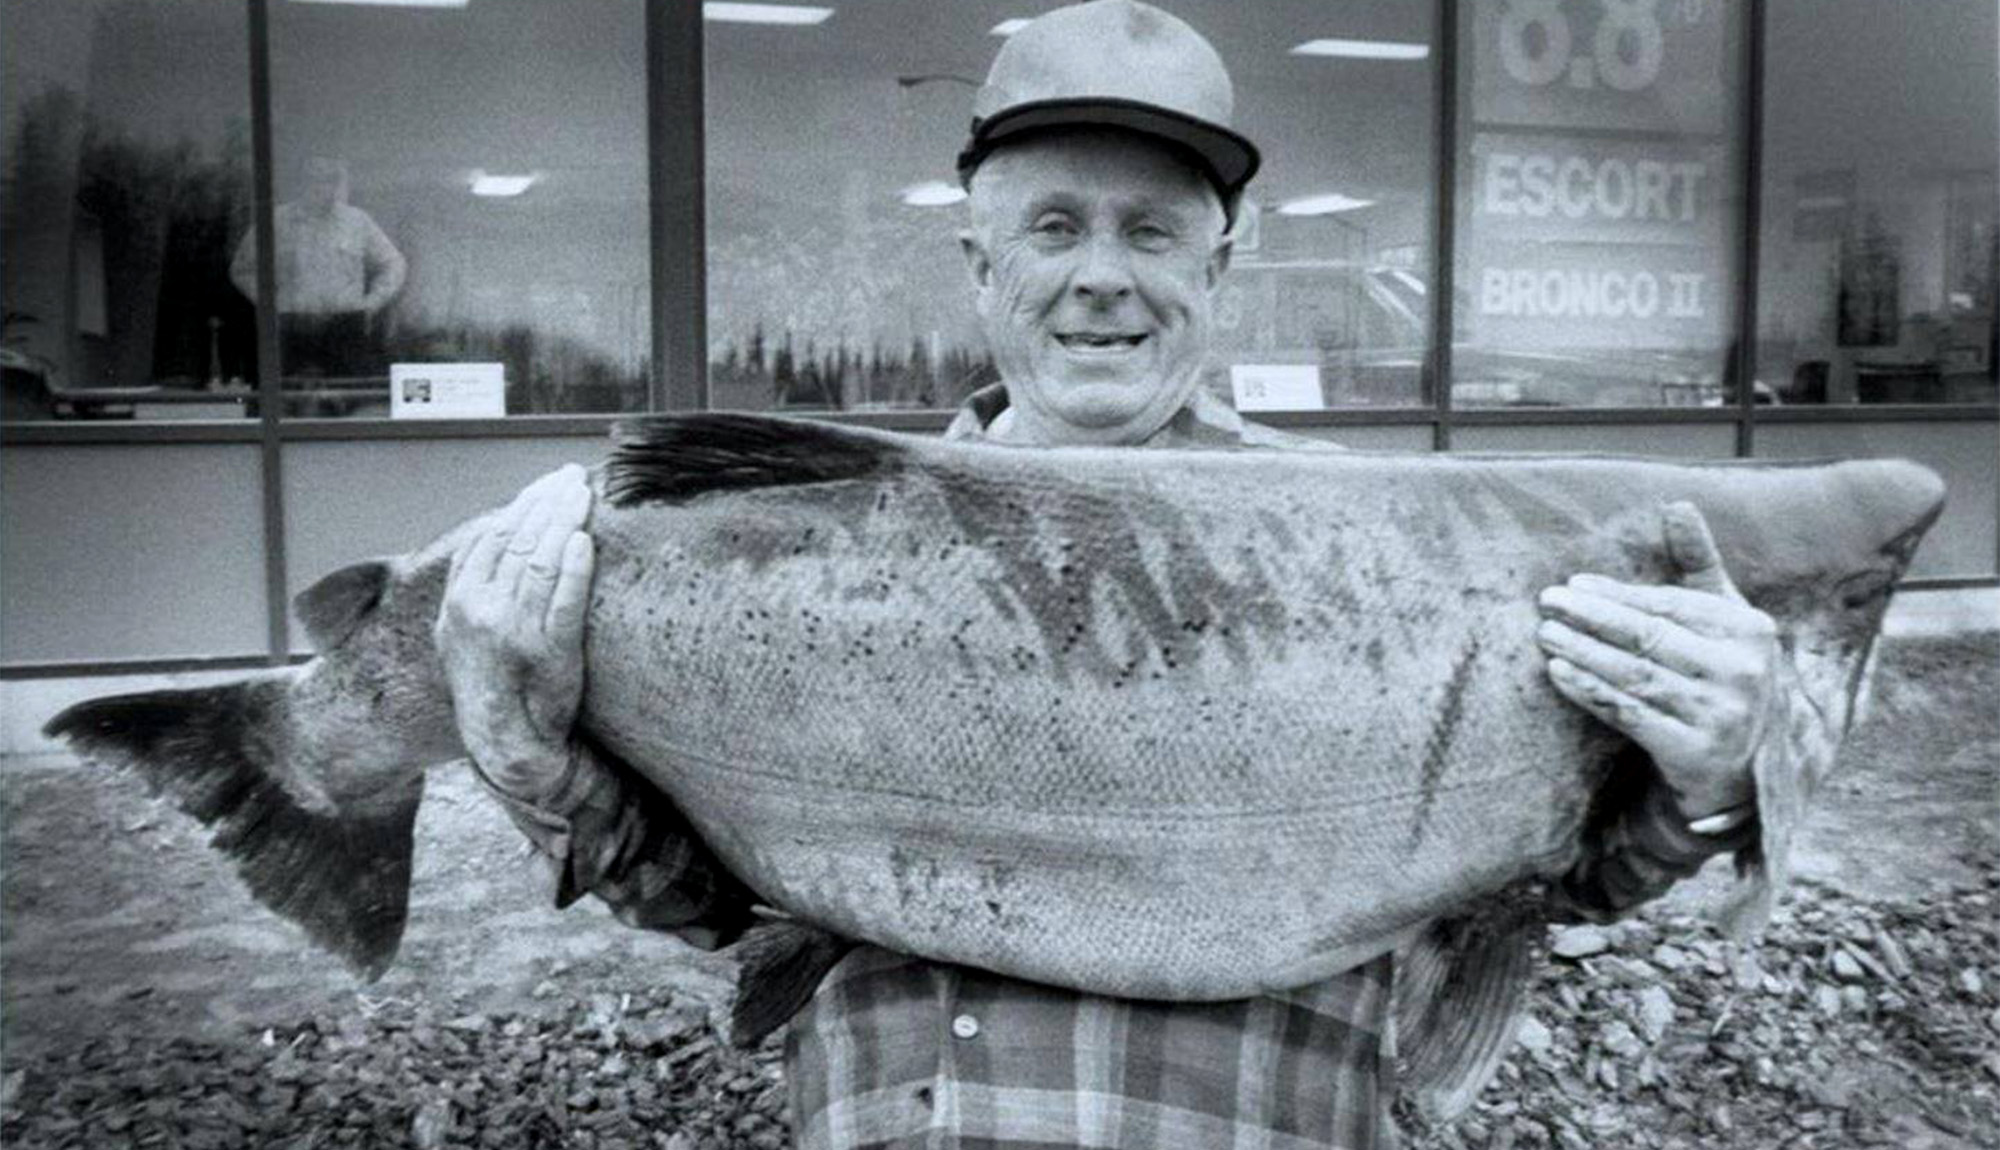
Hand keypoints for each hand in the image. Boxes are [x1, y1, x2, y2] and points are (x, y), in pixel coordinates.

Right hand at [435, 465, 594, 802]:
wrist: (506, 743)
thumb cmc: (494, 682)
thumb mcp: (464, 632)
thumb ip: (477, 586)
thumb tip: (501, 535)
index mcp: (458, 601)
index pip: (493, 535)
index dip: (523, 504)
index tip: (548, 483)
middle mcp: (478, 611)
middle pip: (517, 540)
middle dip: (547, 502)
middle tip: (574, 478)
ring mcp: (512, 631)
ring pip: (539, 561)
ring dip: (564, 521)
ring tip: (584, 495)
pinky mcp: (549, 652)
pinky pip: (563, 602)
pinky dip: (574, 568)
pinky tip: (585, 542)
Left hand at [1534, 502, 1776, 819]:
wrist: (1746, 765)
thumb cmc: (1723, 672)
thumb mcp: (1723, 617)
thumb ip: (1697, 562)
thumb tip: (1675, 503)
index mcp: (1750, 630)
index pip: (1671, 606)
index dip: (1618, 594)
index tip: (1574, 583)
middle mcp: (1742, 672)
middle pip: (1650, 637)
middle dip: (1594, 617)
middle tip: (1548, 602)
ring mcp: (1720, 715)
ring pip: (1635, 675)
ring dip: (1583, 652)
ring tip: (1545, 634)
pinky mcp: (1694, 752)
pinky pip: (1630, 714)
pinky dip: (1590, 691)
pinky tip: (1558, 673)